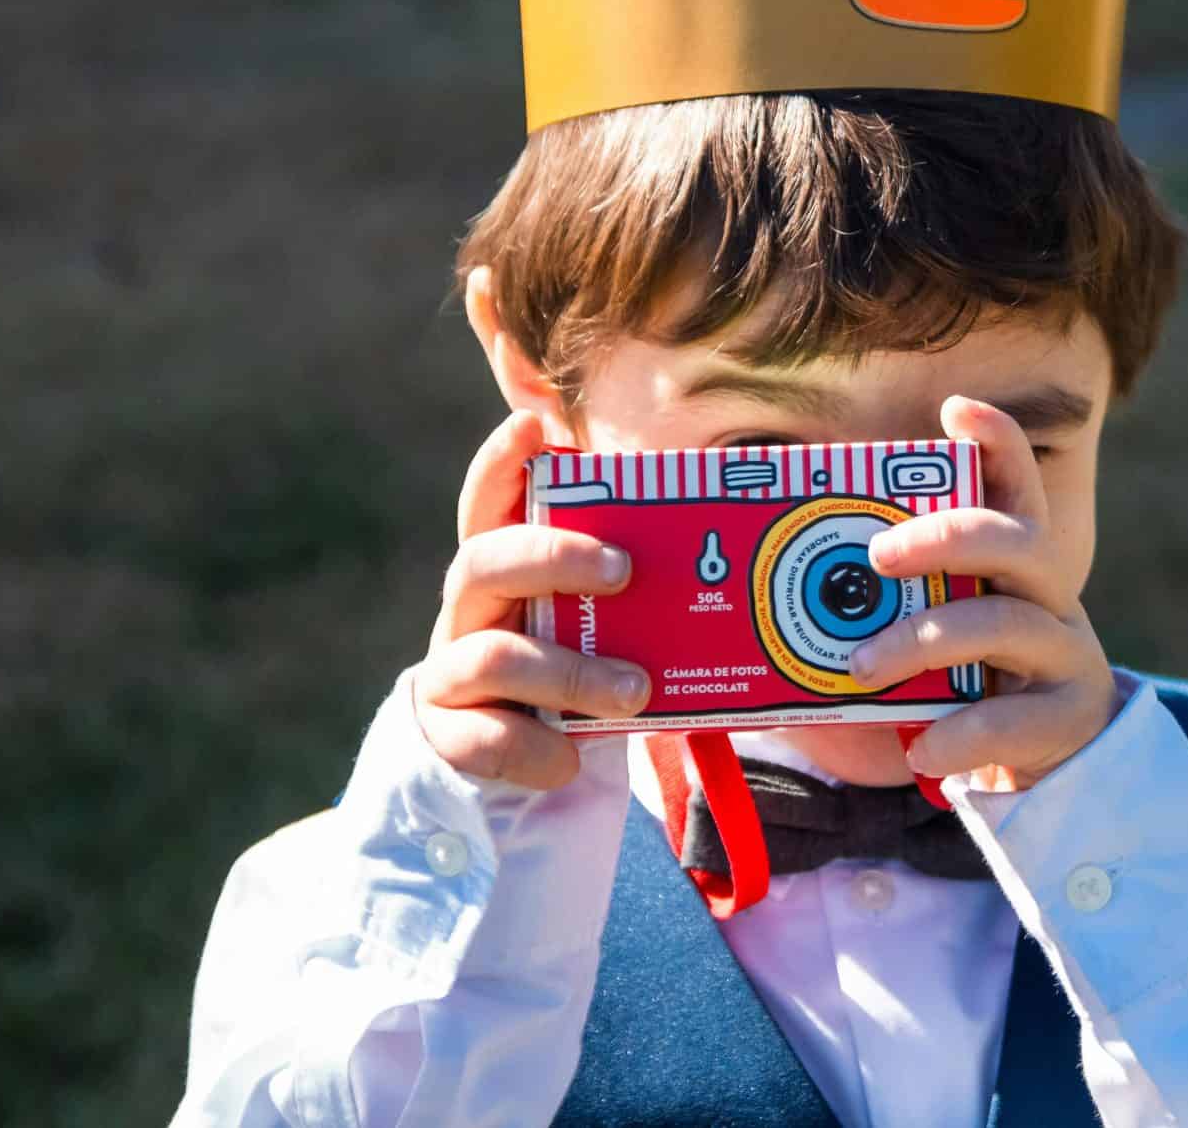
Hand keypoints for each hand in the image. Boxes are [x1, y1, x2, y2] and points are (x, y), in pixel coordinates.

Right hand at [412, 410, 653, 787]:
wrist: (518, 752)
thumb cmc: (575, 659)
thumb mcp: (598, 615)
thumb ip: (632, 581)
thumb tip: (736, 551)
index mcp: (506, 565)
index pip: (488, 501)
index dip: (499, 461)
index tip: (529, 426)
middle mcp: (470, 609)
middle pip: (483, 562)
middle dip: (553, 557)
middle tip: (624, 570)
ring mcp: (453, 671)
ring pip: (496, 656)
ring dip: (572, 671)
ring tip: (636, 690)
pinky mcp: (452, 734)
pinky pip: (485, 738)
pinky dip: (535, 749)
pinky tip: (569, 760)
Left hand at [854, 396, 1116, 788]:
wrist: (1048, 758)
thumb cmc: (967, 677)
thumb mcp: (932, 627)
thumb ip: (874, 607)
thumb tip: (750, 608)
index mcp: (1016, 559)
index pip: (1017, 482)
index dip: (997, 439)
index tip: (955, 410)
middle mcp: (1051, 594)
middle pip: (1016, 541)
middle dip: (944, 537)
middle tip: (876, 555)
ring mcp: (1065, 653)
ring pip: (1003, 625)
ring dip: (923, 641)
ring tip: (861, 669)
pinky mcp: (1065, 718)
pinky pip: (1012, 721)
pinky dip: (959, 735)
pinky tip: (919, 751)